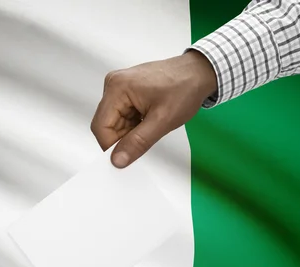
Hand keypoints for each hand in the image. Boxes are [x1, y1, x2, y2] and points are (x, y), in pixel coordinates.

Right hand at [90, 50, 216, 167]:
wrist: (198, 73)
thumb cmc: (184, 89)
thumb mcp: (162, 121)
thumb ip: (138, 142)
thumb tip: (117, 159)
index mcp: (117, 88)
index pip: (101, 127)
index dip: (111, 146)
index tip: (127, 156)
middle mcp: (113, 85)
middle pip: (106, 125)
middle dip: (123, 138)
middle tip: (147, 137)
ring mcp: (119, 87)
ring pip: (114, 123)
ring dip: (130, 132)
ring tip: (152, 124)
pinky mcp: (126, 91)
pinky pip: (122, 116)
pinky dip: (134, 125)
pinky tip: (149, 120)